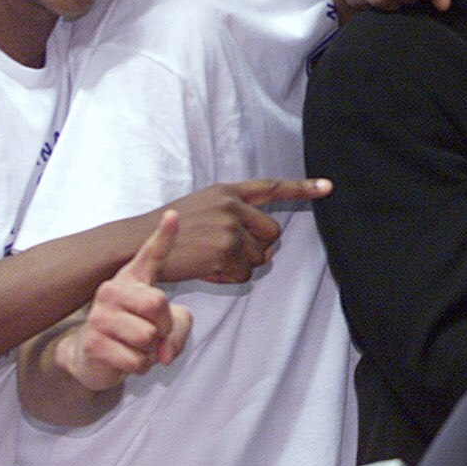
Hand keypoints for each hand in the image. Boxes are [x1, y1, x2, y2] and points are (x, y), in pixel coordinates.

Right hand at [55, 213, 192, 391]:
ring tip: (135, 346)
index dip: (164, 235)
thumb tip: (163, 352)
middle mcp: (112, 290)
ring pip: (147, 337)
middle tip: (152, 333)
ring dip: (151, 351)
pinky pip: (135, 360)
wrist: (90, 357)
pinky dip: (139, 366)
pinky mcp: (92, 343)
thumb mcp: (167, 326)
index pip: (151, 254)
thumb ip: (178, 330)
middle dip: (164, 327)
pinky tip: (125, 359)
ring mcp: (99, 315)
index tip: (172, 215)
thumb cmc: (135, 332)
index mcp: (133, 278)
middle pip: (157, 304)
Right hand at [153, 178, 331, 284]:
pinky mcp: (224, 250)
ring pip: (259, 257)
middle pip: (272, 232)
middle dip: (258, 248)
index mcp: (228, 191)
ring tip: (211, 261)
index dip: (303, 188)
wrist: (138, 245)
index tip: (328, 186)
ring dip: (240, 266)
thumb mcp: (203, 212)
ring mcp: (229, 227)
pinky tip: (207, 271)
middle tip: (230, 254)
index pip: (272, 187)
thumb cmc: (171, 232)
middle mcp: (232, 206)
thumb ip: (238, 222)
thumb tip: (270, 252)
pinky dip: (229, 278)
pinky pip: (244, 274)